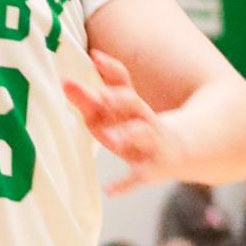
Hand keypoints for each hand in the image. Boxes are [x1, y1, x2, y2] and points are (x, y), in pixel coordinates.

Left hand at [63, 51, 181, 194]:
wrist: (181, 151)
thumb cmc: (136, 128)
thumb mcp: (117, 113)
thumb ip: (92, 99)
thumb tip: (64, 81)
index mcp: (133, 104)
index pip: (123, 82)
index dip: (110, 69)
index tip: (94, 55)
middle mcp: (144, 119)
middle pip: (133, 104)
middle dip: (117, 99)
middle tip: (100, 95)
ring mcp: (151, 144)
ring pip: (142, 135)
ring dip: (126, 136)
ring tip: (109, 139)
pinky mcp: (152, 170)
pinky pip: (139, 177)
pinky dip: (124, 184)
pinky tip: (108, 190)